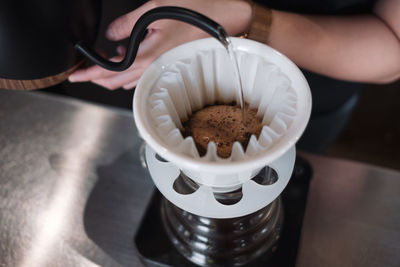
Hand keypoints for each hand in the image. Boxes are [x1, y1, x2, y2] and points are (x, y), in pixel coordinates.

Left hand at [68, 0, 251, 89]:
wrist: (220, 22)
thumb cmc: (194, 14)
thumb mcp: (153, 10)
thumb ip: (127, 23)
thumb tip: (112, 34)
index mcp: (146, 55)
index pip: (109, 71)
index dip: (89, 74)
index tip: (75, 76)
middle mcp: (152, 67)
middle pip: (115, 82)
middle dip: (96, 77)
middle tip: (84, 69)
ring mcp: (160, 70)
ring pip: (127, 81)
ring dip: (111, 74)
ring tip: (103, 60)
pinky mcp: (166, 67)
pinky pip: (140, 76)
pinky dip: (127, 71)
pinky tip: (125, 56)